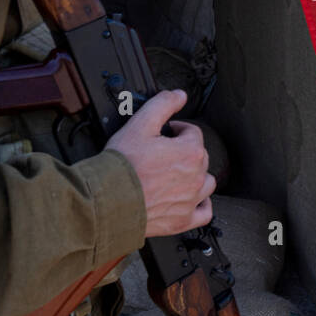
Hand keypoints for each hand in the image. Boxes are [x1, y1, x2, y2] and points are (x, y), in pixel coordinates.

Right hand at [105, 89, 214, 237]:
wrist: (109, 200)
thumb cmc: (123, 166)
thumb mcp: (140, 124)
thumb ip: (162, 105)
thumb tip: (179, 95)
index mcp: (190, 152)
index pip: (192, 133)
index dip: (178, 130)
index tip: (166, 133)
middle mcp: (196, 176)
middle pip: (200, 157)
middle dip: (184, 151)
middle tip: (164, 152)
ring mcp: (191, 200)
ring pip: (206, 183)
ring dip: (196, 176)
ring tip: (176, 174)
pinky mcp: (183, 220)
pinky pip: (204, 213)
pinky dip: (201, 205)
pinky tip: (190, 200)